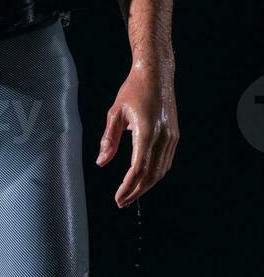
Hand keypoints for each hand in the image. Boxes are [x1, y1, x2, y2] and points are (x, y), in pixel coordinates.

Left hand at [95, 60, 178, 207]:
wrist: (156, 74)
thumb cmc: (133, 90)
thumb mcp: (115, 113)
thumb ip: (109, 140)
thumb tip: (101, 162)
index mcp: (146, 131)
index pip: (138, 168)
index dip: (128, 186)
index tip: (118, 197)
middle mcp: (162, 137)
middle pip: (152, 175)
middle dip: (136, 191)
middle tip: (122, 202)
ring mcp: (171, 137)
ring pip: (161, 171)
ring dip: (146, 185)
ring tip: (131, 194)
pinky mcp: (175, 135)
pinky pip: (166, 161)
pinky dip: (156, 174)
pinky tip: (145, 178)